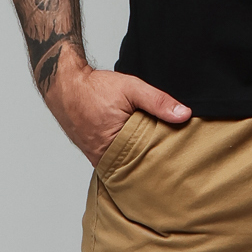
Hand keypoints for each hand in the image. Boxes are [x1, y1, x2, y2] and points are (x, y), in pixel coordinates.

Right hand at [48, 49, 190, 165]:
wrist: (66, 85)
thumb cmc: (95, 88)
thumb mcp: (131, 88)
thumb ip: (158, 101)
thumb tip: (185, 114)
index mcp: (113, 146)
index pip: (147, 161)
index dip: (163, 157)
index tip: (180, 156)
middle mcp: (103, 157)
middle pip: (136, 166)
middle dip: (153, 160)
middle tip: (173, 158)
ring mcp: (97, 158)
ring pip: (126, 164)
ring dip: (139, 158)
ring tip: (159, 154)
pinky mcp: (94, 154)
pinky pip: (116, 160)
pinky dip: (127, 155)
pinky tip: (138, 148)